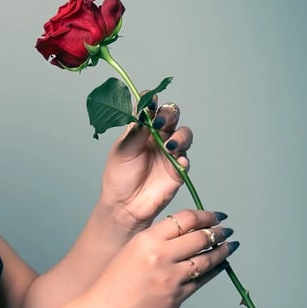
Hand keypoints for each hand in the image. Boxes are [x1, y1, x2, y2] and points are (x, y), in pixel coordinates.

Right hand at [87, 208, 235, 307]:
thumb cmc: (117, 277)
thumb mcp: (134, 247)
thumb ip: (160, 237)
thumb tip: (191, 229)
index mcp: (148, 240)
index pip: (186, 219)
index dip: (206, 215)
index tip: (216, 216)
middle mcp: (161, 257)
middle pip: (201, 238)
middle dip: (218, 232)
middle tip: (227, 230)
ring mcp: (171, 278)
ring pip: (207, 260)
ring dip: (222, 251)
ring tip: (230, 246)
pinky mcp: (177, 297)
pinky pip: (202, 281)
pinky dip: (214, 271)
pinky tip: (220, 265)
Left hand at [100, 98, 192, 228]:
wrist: (125, 206)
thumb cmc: (119, 178)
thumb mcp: (122, 152)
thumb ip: (134, 132)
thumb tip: (143, 113)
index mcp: (142, 128)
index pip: (150, 107)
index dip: (151, 101)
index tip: (149, 101)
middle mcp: (158, 136)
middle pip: (171, 115)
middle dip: (168, 114)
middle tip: (159, 123)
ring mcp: (170, 152)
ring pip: (184, 134)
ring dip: (180, 136)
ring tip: (169, 146)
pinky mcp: (178, 169)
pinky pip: (187, 159)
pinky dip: (184, 158)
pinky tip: (177, 161)